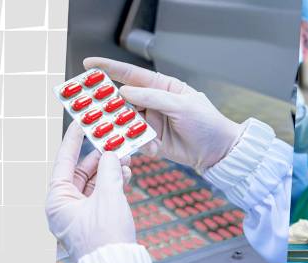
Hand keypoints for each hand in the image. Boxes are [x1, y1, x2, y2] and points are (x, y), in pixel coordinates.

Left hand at [47, 124, 135, 261]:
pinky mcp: (93, 220)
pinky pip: (101, 194)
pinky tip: (125, 174)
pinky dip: (112, 183)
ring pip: (93, 182)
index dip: (73, 140)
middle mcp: (64, 206)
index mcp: (57, 200)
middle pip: (80, 171)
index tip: (81, 121)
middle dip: (99, 156)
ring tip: (125, 157)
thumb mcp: (109, 197)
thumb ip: (110, 170)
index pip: (64, 162)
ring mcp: (78, 213)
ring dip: (109, 169)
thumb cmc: (106, 239)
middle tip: (114, 140)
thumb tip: (112, 153)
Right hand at [84, 57, 244, 173]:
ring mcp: (150, 122)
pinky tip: (150, 148)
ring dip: (123, 127)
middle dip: (108, 103)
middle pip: (122, 99)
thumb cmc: (207, 123)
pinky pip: (135, 140)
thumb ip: (153, 97)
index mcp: (161, 87)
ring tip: (119, 131)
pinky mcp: (150, 141)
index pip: (131, 74)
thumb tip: (125, 91)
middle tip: (92, 106)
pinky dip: (138, 144)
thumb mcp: (182, 105)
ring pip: (126, 121)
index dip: (109, 68)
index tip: (89, 65)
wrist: (219, 152)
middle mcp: (152, 102)